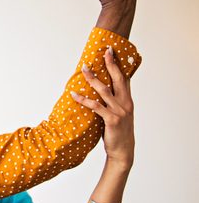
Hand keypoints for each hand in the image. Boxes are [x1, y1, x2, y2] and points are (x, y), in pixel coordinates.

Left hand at [71, 48, 134, 167]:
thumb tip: (103, 91)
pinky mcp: (111, 120)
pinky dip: (84, 99)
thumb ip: (114, 102)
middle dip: (110, 64)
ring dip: (93, 78)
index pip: (124, 78)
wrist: (123, 151)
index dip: (119, 64)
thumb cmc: (118, 132)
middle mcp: (126, 104)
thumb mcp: (120, 114)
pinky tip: (74, 94)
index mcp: (128, 101)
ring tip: (84, 69)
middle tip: (105, 51)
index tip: (112, 52)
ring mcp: (119, 111)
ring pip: (104, 90)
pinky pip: (95, 106)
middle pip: (118, 79)